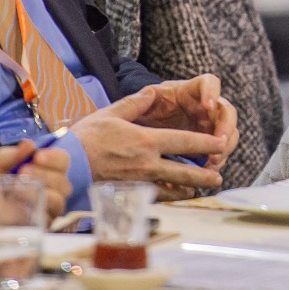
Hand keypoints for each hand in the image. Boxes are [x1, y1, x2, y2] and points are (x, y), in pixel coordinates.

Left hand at [0, 139, 71, 215]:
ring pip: (59, 201)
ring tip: (19, 190)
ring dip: (43, 193)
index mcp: (49, 169)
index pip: (63, 161)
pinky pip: (48, 220)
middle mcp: (54, 189)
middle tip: (23, 171)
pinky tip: (19, 206)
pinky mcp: (42, 225)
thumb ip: (12, 154)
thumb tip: (28, 144)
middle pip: (64, 182)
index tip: (37, 155)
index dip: (54, 158)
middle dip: (45, 175)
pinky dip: (36, 211)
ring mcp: (49, 208)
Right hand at [74, 86, 229, 199]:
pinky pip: (154, 197)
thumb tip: (151, 91)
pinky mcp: (129, 194)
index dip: (205, 143)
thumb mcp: (111, 114)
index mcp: (146, 141)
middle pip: (185, 171)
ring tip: (198, 190)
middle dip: (204, 175)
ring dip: (187, 189)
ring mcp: (139, 182)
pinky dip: (166, 197)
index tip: (221, 143)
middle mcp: (147, 163)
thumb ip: (135, 104)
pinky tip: (171, 197)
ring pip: (172, 189)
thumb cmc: (86, 138)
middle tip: (218, 177)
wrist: (67, 166)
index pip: (184, 142)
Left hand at [137, 76, 239, 171]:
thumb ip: (145, 98)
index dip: (212, 92)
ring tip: (214, 161)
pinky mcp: (212, 143)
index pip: (210, 83)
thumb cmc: (152, 109)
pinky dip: (218, 161)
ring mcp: (213, 125)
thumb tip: (148, 93)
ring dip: (225, 147)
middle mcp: (209, 106)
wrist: (153, 127)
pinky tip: (208, 171)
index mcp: (193, 91)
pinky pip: (222, 151)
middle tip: (219, 142)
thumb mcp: (147, 104)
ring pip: (230, 133)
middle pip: (227, 111)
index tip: (208, 105)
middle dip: (226, 127)